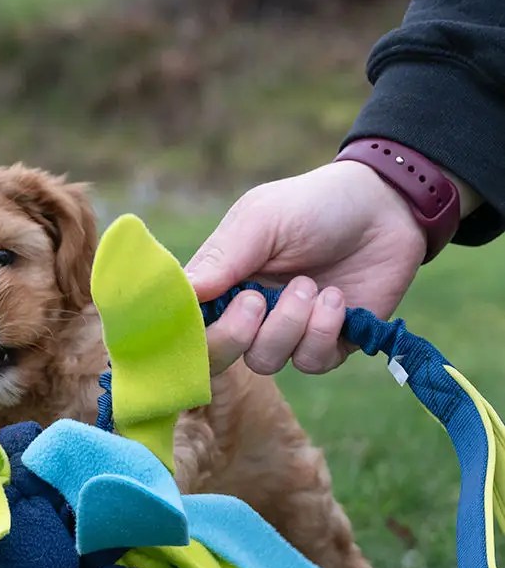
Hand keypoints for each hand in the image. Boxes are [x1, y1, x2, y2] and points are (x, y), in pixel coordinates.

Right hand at [186, 161, 427, 374]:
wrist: (386, 206)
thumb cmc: (314, 204)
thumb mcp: (261, 219)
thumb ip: (221, 259)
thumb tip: (182, 294)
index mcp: (222, 281)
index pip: (189, 323)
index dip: (192, 330)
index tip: (213, 307)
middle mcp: (249, 313)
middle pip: (219, 356)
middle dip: (235, 336)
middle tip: (258, 301)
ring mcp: (288, 332)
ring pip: (265, 361)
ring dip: (289, 326)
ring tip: (311, 285)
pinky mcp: (329, 344)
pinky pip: (311, 362)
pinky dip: (322, 332)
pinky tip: (337, 299)